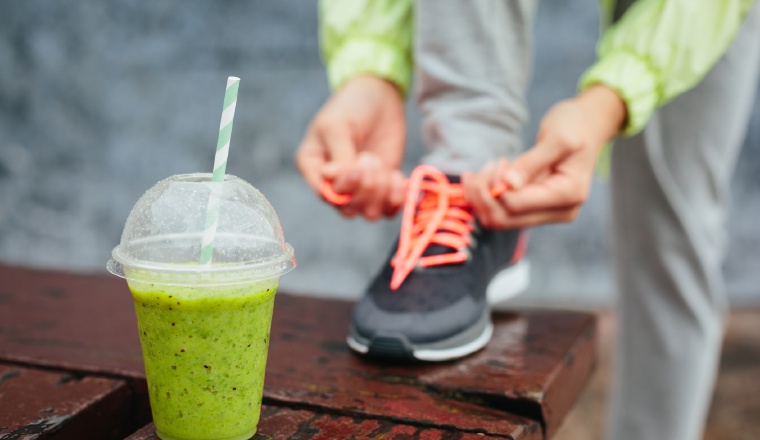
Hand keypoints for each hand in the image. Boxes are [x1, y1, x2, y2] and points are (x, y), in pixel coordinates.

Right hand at [296, 75, 406, 219]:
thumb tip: (335, 181)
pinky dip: (397, 198)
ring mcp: (359, 188)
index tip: (356, 162)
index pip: (325, 195)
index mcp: (313, 167)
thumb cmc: (350, 106)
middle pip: (348, 209)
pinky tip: (397, 177)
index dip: (344, 187)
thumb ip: (339, 155)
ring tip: (382, 165)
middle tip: (370, 157)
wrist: (379, 96)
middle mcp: (333, 184)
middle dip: (365, 188)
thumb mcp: (338, 126)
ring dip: (381, 192)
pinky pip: (389, 210)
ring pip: (369, 213)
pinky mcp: (382, 188)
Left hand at [463, 85, 626, 227]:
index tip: (498, 162)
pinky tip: (485, 176)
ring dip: (482, 197)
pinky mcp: (536, 208)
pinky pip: (503, 211)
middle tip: (485, 167)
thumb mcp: (557, 137)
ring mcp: (547, 212)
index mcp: (567, 195)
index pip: (515, 205)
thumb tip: (507, 184)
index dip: (495, 187)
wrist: (587, 126)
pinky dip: (487, 197)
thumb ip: (532, 162)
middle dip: (484, 195)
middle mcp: (559, 211)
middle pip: (504, 219)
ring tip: (486, 169)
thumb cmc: (575, 126)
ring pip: (499, 219)